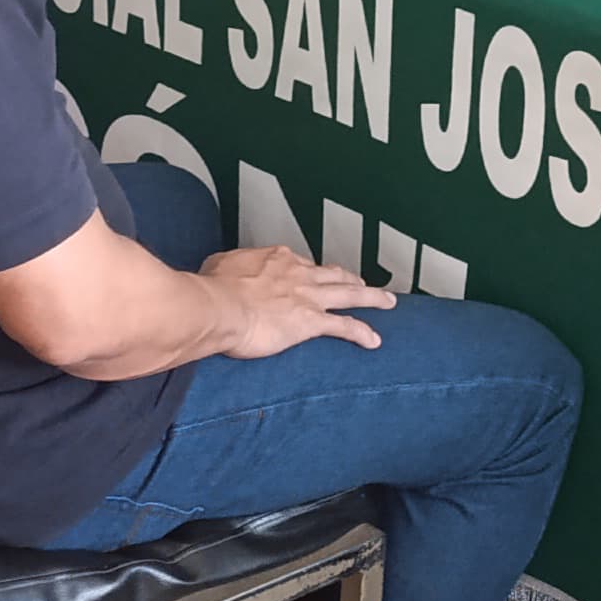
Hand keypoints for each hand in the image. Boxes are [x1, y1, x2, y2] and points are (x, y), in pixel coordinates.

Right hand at [198, 243, 395, 356]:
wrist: (217, 306)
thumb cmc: (211, 289)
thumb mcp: (216, 267)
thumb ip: (227, 268)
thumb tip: (223, 273)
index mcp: (275, 259)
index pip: (299, 264)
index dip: (307, 271)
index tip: (308, 276)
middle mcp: (298, 273)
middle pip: (332, 273)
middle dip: (349, 277)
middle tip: (360, 281)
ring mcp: (308, 296)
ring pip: (349, 293)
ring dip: (372, 297)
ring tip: (388, 300)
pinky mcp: (311, 321)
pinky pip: (344, 326)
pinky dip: (362, 333)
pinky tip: (374, 341)